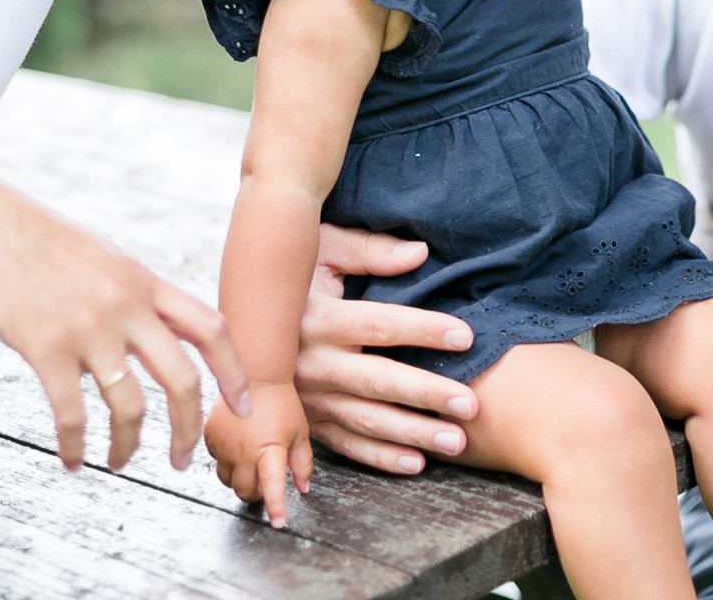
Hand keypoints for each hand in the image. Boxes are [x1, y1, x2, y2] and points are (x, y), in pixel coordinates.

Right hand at [0, 163, 250, 473]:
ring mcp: (88, 328)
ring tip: (119, 461)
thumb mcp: (108, 260)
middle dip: (189, 427)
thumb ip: (137, 295)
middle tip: (184, 458)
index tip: (244, 404)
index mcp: (145, 282)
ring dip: (128, 446)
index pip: (211, 328)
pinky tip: (73, 459)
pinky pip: (72, 415)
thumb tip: (161, 330)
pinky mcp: (46, 348)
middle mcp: (127, 305)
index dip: (235, 370)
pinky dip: (75, 447)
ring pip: (129, 406)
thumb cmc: (44, 244)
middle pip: (182, 378)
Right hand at [204, 383, 312, 528]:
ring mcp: (224, 444)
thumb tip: (303, 488)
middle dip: (255, 493)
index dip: (276, 507)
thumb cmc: (281, 402)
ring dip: (238, 479)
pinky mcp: (210, 435)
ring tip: (250, 462)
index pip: (272, 487)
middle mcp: (244, 451)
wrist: (257, 372)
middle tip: (263, 481)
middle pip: (244, 491)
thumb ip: (302, 463)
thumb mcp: (299, 432)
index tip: (278, 523)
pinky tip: (236, 446)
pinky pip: (215, 460)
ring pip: (226, 480)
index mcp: (270, 451)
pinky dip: (225, 460)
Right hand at [296, 225, 478, 473]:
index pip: (377, 324)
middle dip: (426, 394)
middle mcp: (311, 362)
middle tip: (471, 405)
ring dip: (412, 433)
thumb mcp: (321, 250)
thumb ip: (369, 251)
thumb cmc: (293, 275)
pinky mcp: (306, 420)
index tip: (465, 336)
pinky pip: (345, 445)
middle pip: (376, 380)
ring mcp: (307, 397)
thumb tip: (419, 253)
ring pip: (365, 420)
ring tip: (457, 441)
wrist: (241, 320)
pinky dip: (380, 458)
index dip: (422, 330)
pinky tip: (416, 462)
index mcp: (316, 318)